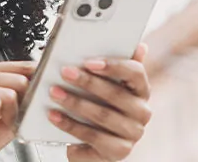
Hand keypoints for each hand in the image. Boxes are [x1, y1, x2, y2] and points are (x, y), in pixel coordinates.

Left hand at [49, 43, 151, 161]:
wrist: (98, 148)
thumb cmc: (104, 111)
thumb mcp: (113, 88)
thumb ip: (122, 68)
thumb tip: (141, 46)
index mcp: (143, 92)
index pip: (136, 73)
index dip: (113, 66)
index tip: (89, 62)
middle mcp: (142, 113)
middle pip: (116, 94)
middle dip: (88, 82)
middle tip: (65, 73)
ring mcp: (133, 133)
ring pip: (103, 115)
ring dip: (75, 103)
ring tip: (55, 93)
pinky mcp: (119, 151)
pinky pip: (92, 136)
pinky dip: (70, 125)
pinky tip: (55, 115)